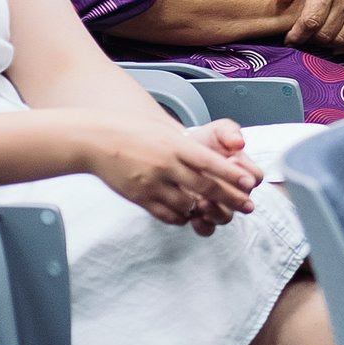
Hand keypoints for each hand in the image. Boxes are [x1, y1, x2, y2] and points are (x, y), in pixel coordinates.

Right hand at [84, 117, 259, 232]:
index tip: (248, 183)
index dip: (231, 174)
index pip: (210, 162)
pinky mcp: (139, 197)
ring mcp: (152, 183)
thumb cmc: (132, 130)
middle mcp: (166, 165)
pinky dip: (180, 217)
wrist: (95, 140)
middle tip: (248, 206)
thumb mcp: (163, 128)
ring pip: (187, 205)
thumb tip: (216, 149)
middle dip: (230, 198)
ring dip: (202, 209)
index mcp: (175, 145)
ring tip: (212, 208)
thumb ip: (188, 142)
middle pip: (205, 187)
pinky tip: (186, 214)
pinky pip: (166, 214)